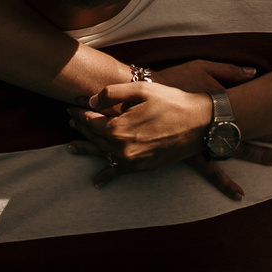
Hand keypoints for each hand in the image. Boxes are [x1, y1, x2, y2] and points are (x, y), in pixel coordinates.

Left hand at [67, 62, 257, 167]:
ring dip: (87, 148)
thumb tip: (90, 102)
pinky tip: (97, 181)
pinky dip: (106, 176)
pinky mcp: (143, 167)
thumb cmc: (173, 102)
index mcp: (118, 128)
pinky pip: (119, 171)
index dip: (78, 112)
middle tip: (70, 120)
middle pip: (94, 137)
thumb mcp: (141, 90)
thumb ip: (111, 93)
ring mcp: (132, 160)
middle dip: (81, 127)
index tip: (70, 106)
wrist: (201, 124)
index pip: (90, 120)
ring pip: (102, 153)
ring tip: (72, 145)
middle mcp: (121, 148)